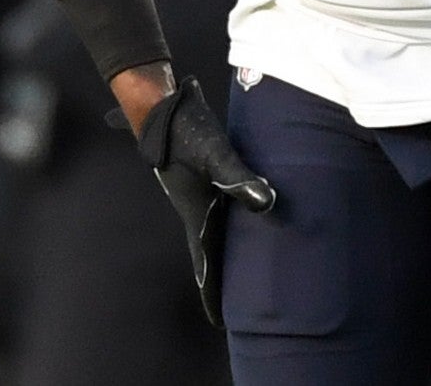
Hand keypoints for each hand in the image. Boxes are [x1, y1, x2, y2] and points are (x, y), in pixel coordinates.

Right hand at [135, 75, 275, 326]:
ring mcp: (202, 193)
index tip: (220, 324)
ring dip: (231, 253)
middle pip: (213, 253)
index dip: (213, 292)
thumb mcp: (214, 154)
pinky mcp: (208, 176)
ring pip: (219, 232)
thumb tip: (268, 204)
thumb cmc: (185, 131)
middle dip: (225, 281)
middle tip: (239, 309)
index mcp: (196, 215)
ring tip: (248, 273)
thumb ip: (239, 177)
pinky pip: (225, 209)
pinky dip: (238, 222)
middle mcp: (198, 209)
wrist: (162, 106)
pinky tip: (252, 217)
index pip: (205, 263)